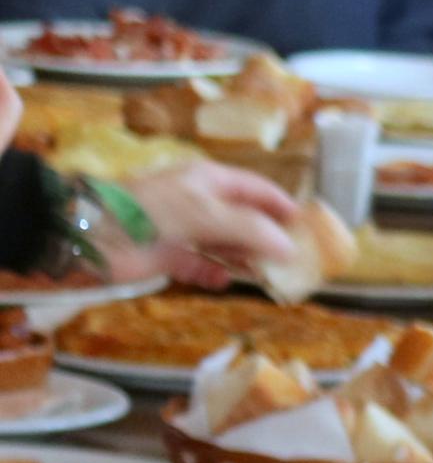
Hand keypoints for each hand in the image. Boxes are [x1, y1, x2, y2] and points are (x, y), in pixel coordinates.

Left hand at [124, 159, 304, 285]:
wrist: (93, 232)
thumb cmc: (153, 211)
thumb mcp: (207, 214)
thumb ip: (252, 230)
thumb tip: (291, 247)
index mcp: (210, 181)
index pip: (257, 189)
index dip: (283, 205)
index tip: (309, 226)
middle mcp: (201, 203)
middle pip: (244, 219)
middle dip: (268, 237)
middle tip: (294, 258)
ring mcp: (184, 229)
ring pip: (226, 244)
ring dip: (244, 258)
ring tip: (265, 274)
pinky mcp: (168, 255)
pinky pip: (201, 265)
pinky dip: (213, 274)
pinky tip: (223, 281)